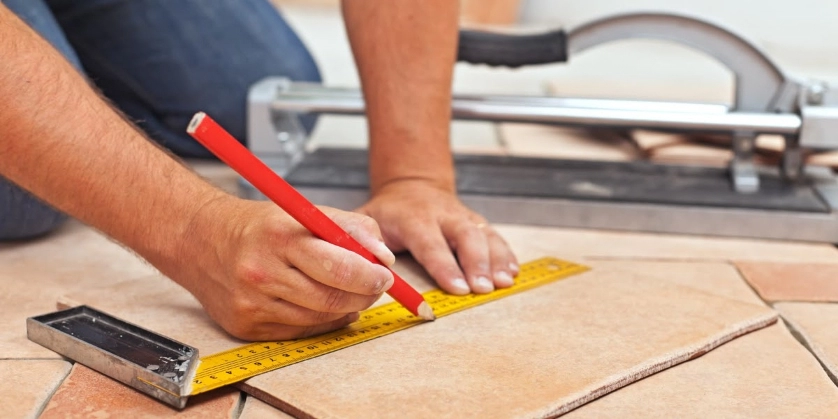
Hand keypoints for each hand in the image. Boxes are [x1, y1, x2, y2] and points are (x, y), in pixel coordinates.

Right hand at [170, 195, 395, 340]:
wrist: (201, 240)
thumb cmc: (260, 226)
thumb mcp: (306, 211)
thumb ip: (351, 228)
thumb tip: (384, 258)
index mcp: (279, 236)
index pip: (338, 265)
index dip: (369, 275)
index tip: (385, 275)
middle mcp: (262, 272)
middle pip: (331, 298)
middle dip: (364, 294)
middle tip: (375, 286)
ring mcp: (251, 303)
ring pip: (319, 318)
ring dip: (345, 308)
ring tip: (349, 292)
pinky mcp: (245, 326)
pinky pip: (300, 331)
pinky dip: (321, 321)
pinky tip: (324, 306)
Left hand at [357, 179, 518, 294]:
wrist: (413, 186)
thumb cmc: (389, 212)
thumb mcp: (366, 219)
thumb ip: (362, 240)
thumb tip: (365, 266)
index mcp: (414, 218)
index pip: (430, 243)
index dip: (444, 266)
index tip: (458, 287)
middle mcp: (443, 215)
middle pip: (465, 236)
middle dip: (477, 263)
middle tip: (483, 288)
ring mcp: (463, 217)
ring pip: (484, 235)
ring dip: (496, 260)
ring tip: (503, 283)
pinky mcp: (476, 223)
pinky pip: (495, 236)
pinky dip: (506, 254)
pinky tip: (512, 272)